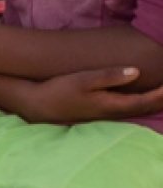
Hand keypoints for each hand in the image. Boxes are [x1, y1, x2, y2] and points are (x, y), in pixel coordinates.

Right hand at [16, 67, 162, 123]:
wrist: (37, 105)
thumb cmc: (59, 90)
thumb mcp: (83, 80)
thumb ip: (110, 76)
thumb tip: (136, 71)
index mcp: (111, 104)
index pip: (145, 101)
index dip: (162, 93)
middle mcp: (111, 113)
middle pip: (145, 108)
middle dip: (161, 99)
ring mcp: (104, 115)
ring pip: (137, 111)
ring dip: (152, 102)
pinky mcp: (98, 113)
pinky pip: (127, 109)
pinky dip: (140, 103)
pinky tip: (142, 98)